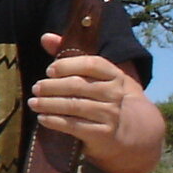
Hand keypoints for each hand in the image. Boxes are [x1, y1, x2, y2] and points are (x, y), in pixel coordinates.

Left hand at [29, 33, 128, 147]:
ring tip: (33, 102)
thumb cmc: (111, 99)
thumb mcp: (102, 78)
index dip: (67, 65)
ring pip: (73, 106)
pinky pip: (74, 126)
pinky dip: (55, 121)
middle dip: (52, 86)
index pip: (91, 64)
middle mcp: (115, 94)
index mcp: (115, 76)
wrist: (139, 134)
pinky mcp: (103, 134)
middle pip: (77, 85)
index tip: (49, 70)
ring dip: (48, 104)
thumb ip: (73, 57)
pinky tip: (42, 118)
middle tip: (36, 88)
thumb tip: (45, 37)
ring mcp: (110, 114)